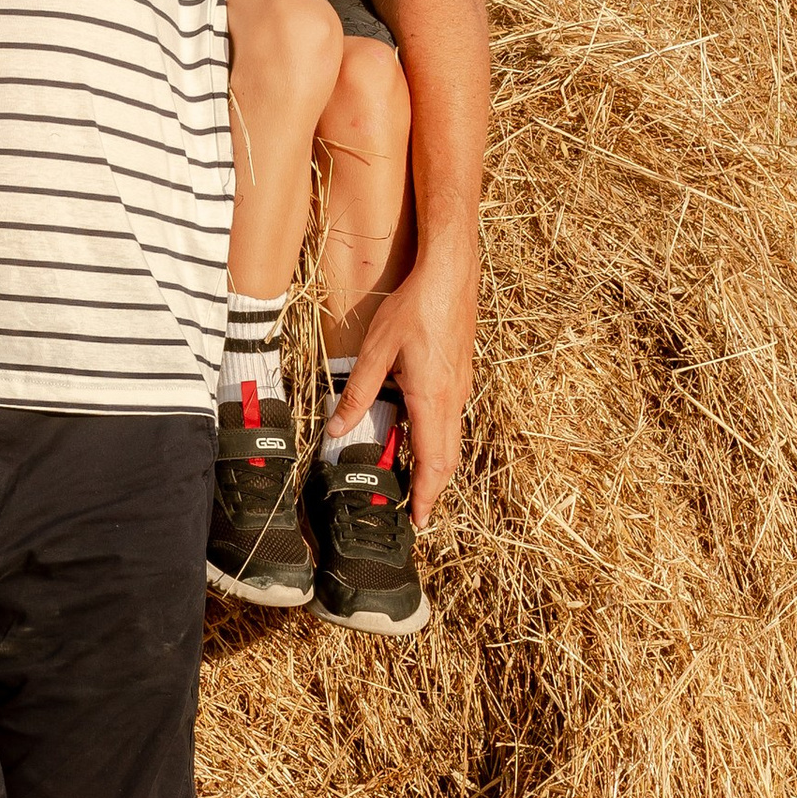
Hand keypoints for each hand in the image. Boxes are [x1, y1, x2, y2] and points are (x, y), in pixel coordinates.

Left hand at [325, 248, 476, 527]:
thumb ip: (357, 394)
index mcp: (432, 399)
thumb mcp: (376, 351)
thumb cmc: (413, 308)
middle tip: (418, 513)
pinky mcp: (460, 376)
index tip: (421, 522)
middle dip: (434, 490)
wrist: (451, 275)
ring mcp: (460, 388)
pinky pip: (451, 420)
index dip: (428, 496)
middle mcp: (453, 399)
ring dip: (436, 466)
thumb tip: (336, 430)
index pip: (433, 462)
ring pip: (452, 440)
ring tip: (416, 483)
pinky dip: (438, 441)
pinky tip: (419, 437)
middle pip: (448, 459)